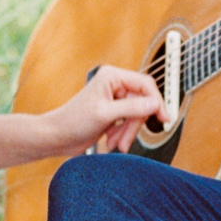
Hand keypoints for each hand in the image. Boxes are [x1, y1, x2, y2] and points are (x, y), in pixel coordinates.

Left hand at [48, 65, 162, 157]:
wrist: (57, 137)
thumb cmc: (73, 121)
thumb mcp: (105, 114)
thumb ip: (132, 108)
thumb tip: (155, 103)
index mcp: (112, 76)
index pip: (145, 84)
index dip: (156, 101)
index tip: (163, 118)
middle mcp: (115, 85)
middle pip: (142, 103)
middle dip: (134, 124)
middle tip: (126, 140)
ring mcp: (115, 99)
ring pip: (137, 115)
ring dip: (128, 132)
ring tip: (116, 143)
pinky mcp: (113, 112)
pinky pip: (129, 122)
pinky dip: (123, 134)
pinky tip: (112, 141)